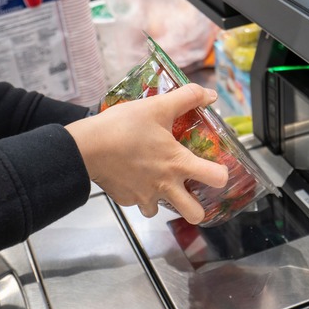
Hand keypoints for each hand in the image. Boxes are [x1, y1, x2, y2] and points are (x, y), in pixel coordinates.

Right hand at [66, 84, 228, 223]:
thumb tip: (209, 94)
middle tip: (191, 193)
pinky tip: (132, 176)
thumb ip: (187, 97)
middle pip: (195, 215)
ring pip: (161, 210)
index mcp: (178, 164)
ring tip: (155, 181)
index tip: (217, 170)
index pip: (217, 179)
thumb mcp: (158, 106)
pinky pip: (137, 202)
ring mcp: (145, 197)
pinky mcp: (125, 200)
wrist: (85, 148)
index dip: (222, 175)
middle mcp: (165, 186)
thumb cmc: (123, 127)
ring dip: (162, 200)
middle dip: (197, 208)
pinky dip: (137, 193)